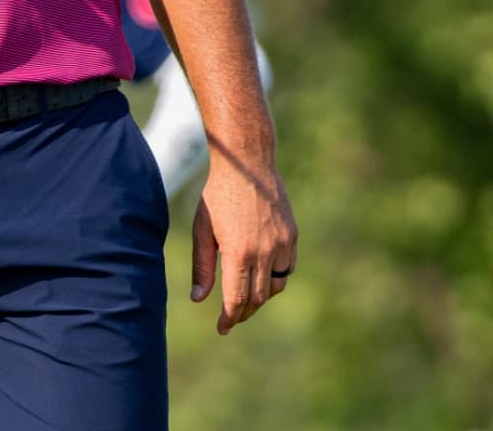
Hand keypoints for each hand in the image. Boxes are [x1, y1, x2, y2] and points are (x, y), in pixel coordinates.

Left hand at [190, 155, 296, 333]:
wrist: (248, 165)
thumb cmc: (217, 196)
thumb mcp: (202, 229)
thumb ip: (202, 266)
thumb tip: (199, 298)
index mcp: (238, 252)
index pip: (236, 299)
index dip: (230, 318)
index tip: (222, 328)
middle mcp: (265, 252)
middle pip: (257, 297)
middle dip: (243, 312)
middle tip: (231, 319)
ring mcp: (283, 245)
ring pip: (275, 287)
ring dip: (260, 298)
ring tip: (244, 300)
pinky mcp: (293, 238)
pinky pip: (287, 270)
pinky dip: (274, 279)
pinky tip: (260, 278)